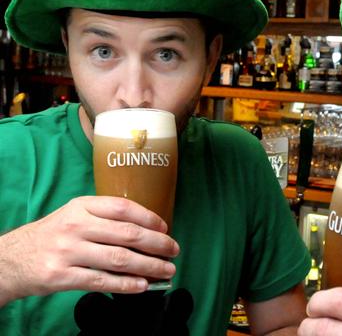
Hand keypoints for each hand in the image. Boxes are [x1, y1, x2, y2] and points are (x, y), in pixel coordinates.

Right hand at [0, 196, 178, 305]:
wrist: (11, 259)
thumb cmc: (53, 235)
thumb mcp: (74, 216)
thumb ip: (104, 218)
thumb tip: (147, 230)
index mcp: (82, 207)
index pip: (123, 207)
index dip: (149, 218)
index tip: (165, 228)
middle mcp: (76, 226)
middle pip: (127, 234)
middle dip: (157, 244)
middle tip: (173, 251)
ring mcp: (68, 251)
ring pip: (119, 259)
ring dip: (148, 266)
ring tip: (166, 271)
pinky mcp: (61, 276)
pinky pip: (101, 281)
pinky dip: (125, 285)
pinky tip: (141, 286)